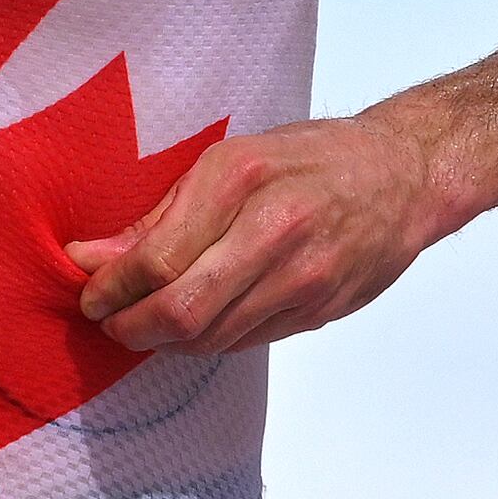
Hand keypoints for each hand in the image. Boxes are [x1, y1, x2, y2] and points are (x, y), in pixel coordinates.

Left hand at [71, 110, 459, 356]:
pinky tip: (197, 323)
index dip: (111, 289)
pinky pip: (246, 341)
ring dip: (168, 341)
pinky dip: (210, 340)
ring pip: (212, 337)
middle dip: (133, 329)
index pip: (157, 258)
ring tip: (148, 324)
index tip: (91, 294)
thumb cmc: (314, 157)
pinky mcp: (319, 310)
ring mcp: (301, 277)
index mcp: (240, 179)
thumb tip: (94, 257)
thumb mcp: (231, 159)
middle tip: (113, 324)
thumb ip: (161, 215)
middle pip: (182, 310)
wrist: (406, 175)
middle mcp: (272, 231)